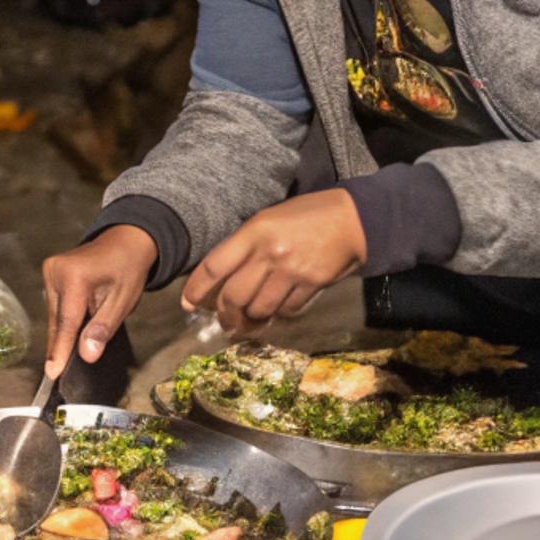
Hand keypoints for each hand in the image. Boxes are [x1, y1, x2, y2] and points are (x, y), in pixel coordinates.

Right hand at [42, 226, 157, 378]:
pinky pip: (55, 307)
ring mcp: (50, 271)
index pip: (67, 321)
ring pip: (55, 316)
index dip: (60, 350)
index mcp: (75, 276)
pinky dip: (64, 322)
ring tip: (71, 352)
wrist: (124, 242)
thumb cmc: (128, 269)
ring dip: (64, 333)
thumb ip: (103, 328)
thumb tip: (87, 355)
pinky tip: (71, 335)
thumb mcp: (123, 301)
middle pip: (58, 320)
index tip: (53, 373)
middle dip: (62, 345)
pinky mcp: (49, 274)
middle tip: (61, 373)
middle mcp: (56, 270)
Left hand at [181, 190, 365, 333]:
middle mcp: (268, 253)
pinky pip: (287, 311)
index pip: (214, 266)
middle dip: (225, 316)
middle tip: (225, 323)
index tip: (187, 304)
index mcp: (253, 232)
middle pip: (234, 297)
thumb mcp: (268, 220)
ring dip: (253, 320)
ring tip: (251, 321)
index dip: (196, 289)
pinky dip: (279, 315)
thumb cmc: (306, 216)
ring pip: (259, 309)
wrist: (352, 219)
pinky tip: (278, 311)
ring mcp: (291, 271)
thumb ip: (245, 245)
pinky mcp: (311, 285)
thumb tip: (223, 278)